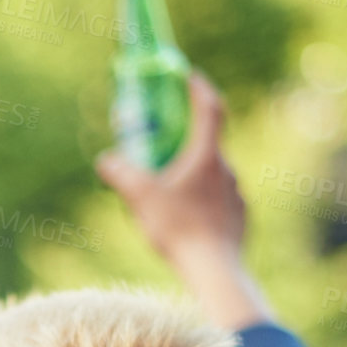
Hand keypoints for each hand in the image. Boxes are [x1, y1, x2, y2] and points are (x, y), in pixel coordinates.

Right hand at [96, 73, 244, 267]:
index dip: (200, 89)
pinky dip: (203, 201)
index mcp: (207, 157)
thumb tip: (106, 159)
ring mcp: (237, 194)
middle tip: (166, 146)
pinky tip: (188, 219)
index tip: (191, 76)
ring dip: (194, 175)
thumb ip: (121, 174)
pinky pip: (220, 200)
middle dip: (187, 141)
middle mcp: (228, 170)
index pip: (210, 109)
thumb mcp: (141, 198)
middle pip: (208, 144)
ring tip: (172, 192)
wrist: (214, 270)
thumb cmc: (179, 229)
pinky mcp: (240, 218)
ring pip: (213, 175)